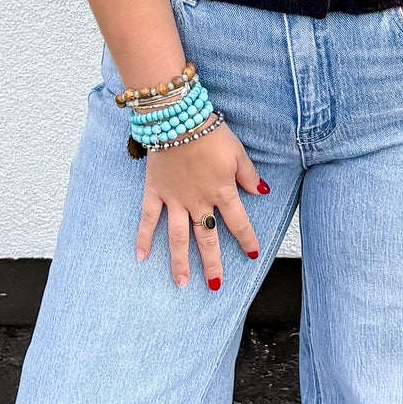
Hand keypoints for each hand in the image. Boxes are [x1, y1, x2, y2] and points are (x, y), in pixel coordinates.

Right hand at [135, 123, 268, 289]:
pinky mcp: (155, 192)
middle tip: (215, 286)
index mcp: (222, 192)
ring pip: (178, 237)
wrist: (178, 117)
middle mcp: (199, 202)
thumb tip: (262, 192)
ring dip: (180, 262)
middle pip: (207, 238)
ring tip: (182, 283)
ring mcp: (175, 200)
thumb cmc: (210, 131)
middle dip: (212, 264)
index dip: (247, 239)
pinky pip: (148, 219)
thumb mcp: (238, 152)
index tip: (252, 255)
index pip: (238, 223)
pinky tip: (141, 257)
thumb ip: (249, 175)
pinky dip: (143, 237)